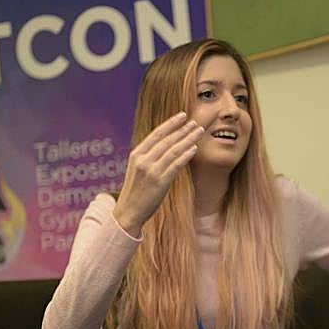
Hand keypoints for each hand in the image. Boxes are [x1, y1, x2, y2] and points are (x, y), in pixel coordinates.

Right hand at [113, 112, 203, 235]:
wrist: (128, 212)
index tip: (183, 116)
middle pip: (167, 139)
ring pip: (174, 150)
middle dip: (183, 129)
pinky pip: (176, 164)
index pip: (156, 134)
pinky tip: (194, 148)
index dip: (171, 123)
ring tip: (199, 131)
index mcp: (136, 154)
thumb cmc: (135, 191)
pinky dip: (186, 155)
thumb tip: (167, 146)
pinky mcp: (160, 182)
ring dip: (188, 138)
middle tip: (196, 122)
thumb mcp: (137, 170)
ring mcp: (152, 171)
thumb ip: (149, 157)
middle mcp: (143, 160)